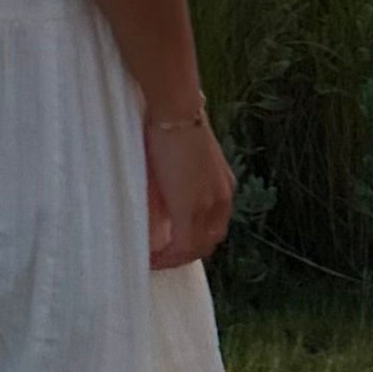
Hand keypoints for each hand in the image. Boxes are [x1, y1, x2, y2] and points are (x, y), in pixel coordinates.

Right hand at [144, 113, 234, 271]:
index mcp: (223, 188)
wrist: (175, 112)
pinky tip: (149, 258)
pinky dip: (166, 259)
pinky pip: (180, 248)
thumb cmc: (174, 124)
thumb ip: (181, 179)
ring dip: (174, 258)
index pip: (214, 226)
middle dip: (185, 253)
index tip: (173, 243)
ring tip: (152, 259)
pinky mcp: (189, 211)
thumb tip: (165, 190)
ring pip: (195, 250)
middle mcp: (221, 201)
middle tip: (161, 255)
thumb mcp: (184, 158)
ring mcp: (207, 208)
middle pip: (208, 242)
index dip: (195, 239)